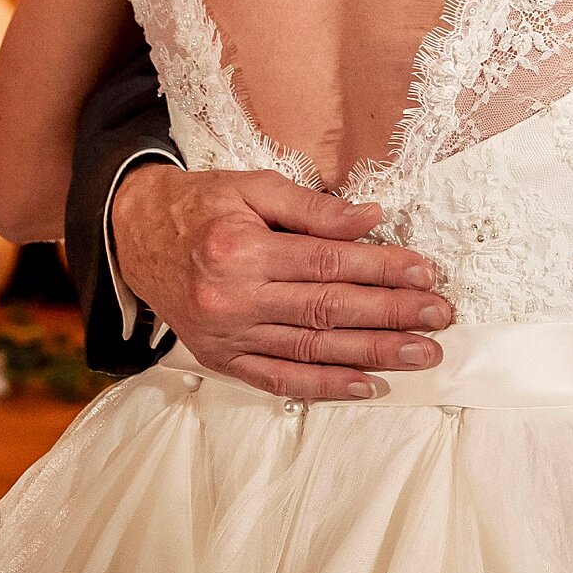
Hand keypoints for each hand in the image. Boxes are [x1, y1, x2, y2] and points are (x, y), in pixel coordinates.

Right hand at [110, 164, 454, 401]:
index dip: (383, 270)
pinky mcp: (220, 360)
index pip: (329, 264)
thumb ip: (313, 207)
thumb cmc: (202, 204)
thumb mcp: (253, 186)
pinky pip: (280, 379)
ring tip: (421, 354)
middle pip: (328, 310)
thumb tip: (371, 218)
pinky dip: (327, 386)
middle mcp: (233, 299)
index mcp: (241, 250)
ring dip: (373, 354)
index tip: (426, 274)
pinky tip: (369, 385)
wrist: (133, 235)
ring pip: (312, 349)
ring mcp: (226, 337)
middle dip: (391, 315)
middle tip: (439, 318)